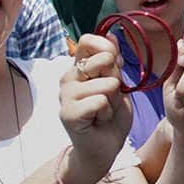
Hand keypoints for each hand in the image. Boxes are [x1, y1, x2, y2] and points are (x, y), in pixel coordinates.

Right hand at [59, 34, 133, 183]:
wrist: (104, 148)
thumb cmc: (111, 116)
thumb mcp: (118, 85)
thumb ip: (113, 63)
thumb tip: (111, 35)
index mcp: (78, 68)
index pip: (87, 41)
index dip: (107, 49)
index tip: (114, 66)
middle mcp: (68, 78)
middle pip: (103, 60)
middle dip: (117, 81)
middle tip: (109, 99)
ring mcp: (65, 95)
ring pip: (107, 84)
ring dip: (113, 102)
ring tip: (103, 113)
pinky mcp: (68, 112)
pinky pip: (100, 102)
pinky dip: (107, 113)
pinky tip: (97, 121)